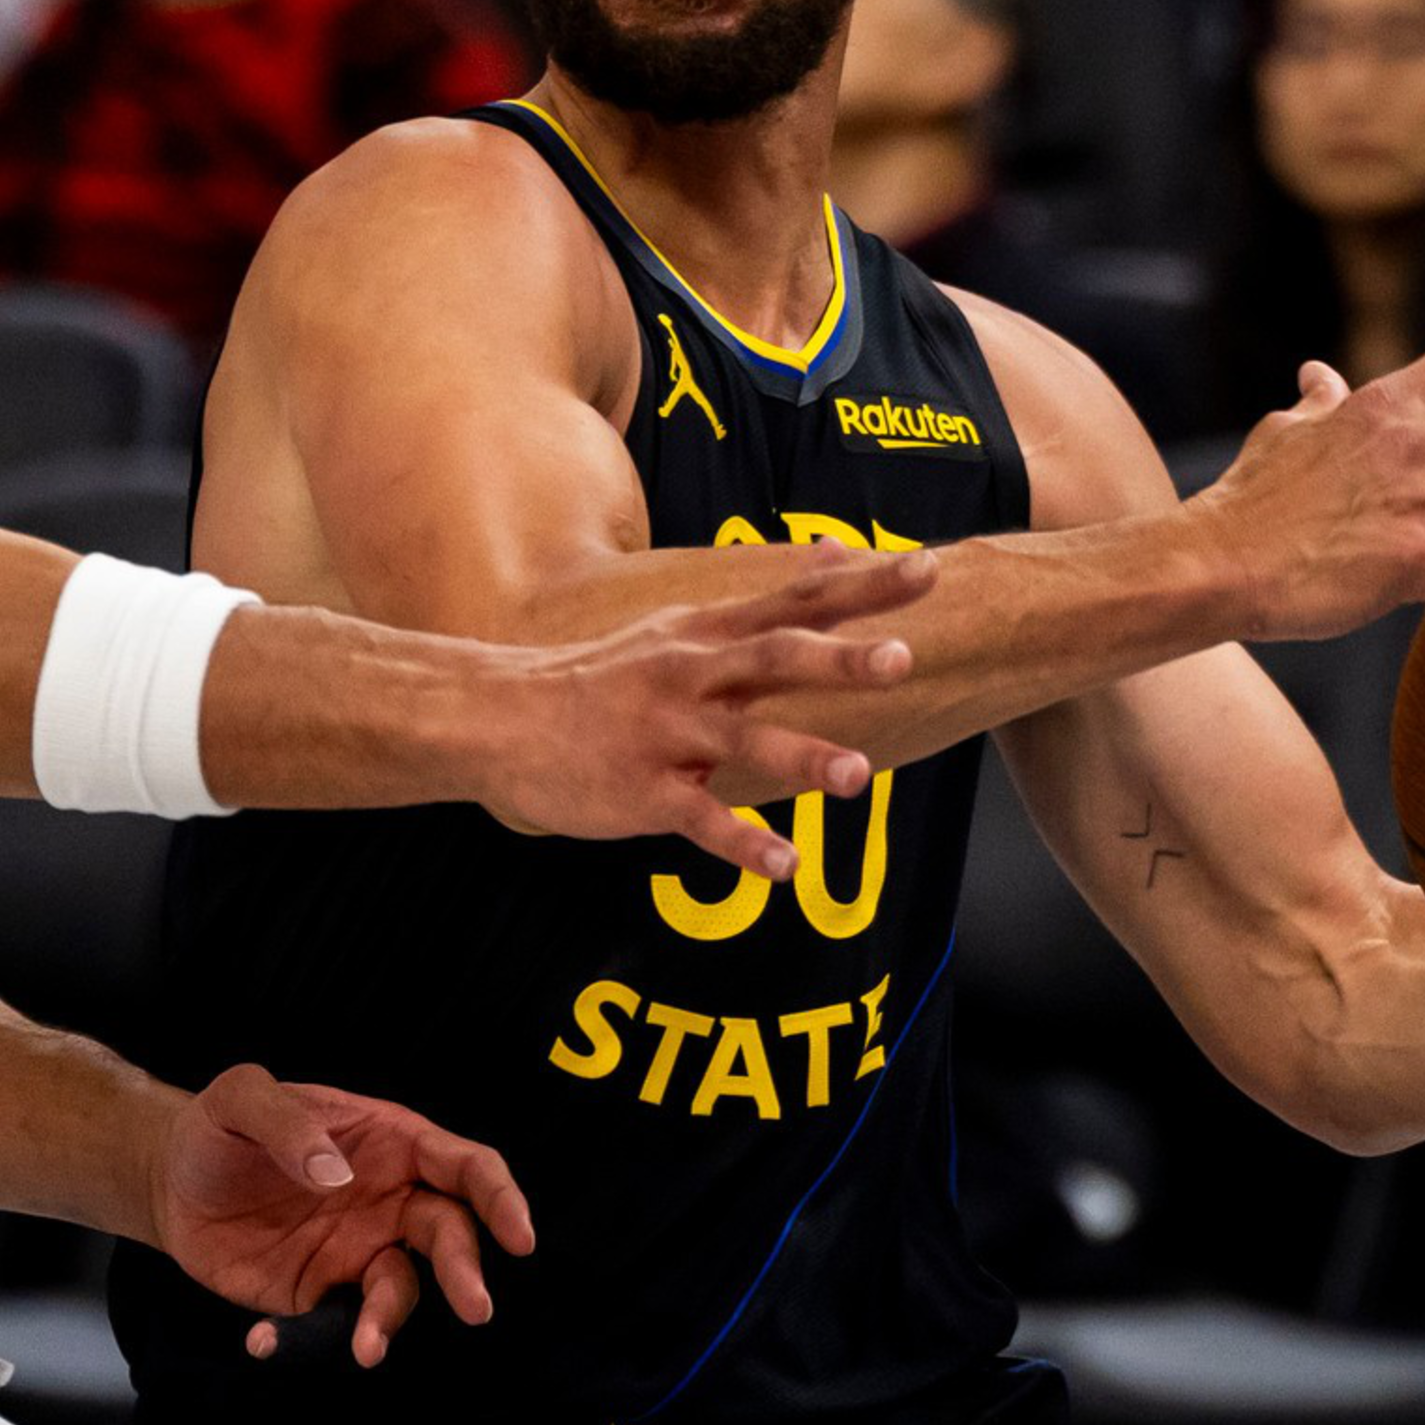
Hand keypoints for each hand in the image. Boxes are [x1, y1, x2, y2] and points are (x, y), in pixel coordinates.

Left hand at [150, 1065, 535, 1368]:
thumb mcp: (239, 1098)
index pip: (464, 1167)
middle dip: (466, 1271)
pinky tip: (264, 1341)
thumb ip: (285, 1123)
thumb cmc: (219, 1127)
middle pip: (449, 1235)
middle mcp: (388, 1201)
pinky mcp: (319, 1295)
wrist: (170, 1179)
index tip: (520, 1237)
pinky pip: (333, 1326)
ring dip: (389, 1321)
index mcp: (390, 1142)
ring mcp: (357, 1252)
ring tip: (367, 1350)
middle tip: (475, 1307)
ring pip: (399, 1291)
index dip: (499, 1198)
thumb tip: (336, 1177)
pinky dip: (309, 1343)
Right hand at [469, 550, 928, 878]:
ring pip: (741, 739)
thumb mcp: (675, 626)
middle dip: (838, 659)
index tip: (927, 568)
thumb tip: (834, 556)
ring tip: (859, 775)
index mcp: (705, 634)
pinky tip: (785, 868)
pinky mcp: (640, 791)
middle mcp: (689, 674)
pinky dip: (743, 844)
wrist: (497, 718)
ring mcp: (664, 733)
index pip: (795, 600)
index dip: (862, 585)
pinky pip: (698, 819)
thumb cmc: (601, 678)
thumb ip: (759, 607)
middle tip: (902, 659)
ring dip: (801, 755)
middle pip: (774, 657)